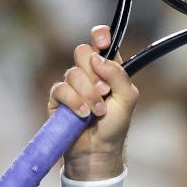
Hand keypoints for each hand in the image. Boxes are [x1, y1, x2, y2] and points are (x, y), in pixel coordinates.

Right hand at [50, 25, 138, 179]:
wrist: (99, 150)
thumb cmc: (115, 125)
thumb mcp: (127, 98)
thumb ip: (118, 75)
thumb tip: (98, 58)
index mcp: (108, 69)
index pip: (101, 43)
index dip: (100, 36)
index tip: (101, 41)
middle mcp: (89, 73)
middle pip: (83, 52)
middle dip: (94, 72)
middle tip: (104, 91)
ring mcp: (72, 85)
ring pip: (73, 72)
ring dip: (89, 93)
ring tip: (98, 112)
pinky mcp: (58, 98)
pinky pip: (61, 89)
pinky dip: (75, 102)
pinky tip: (83, 114)